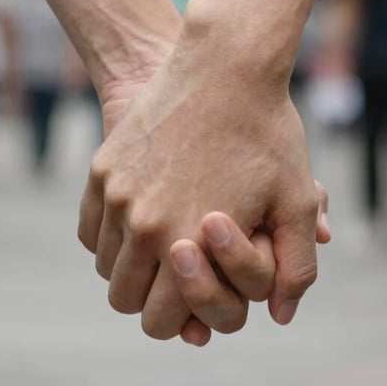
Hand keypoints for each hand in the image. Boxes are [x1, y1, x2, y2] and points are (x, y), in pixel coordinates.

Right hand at [96, 58, 284, 345]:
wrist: (225, 65)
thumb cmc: (266, 133)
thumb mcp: (297, 200)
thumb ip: (296, 268)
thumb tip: (280, 315)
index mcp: (188, 242)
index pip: (161, 321)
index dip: (181, 320)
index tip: (196, 300)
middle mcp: (142, 224)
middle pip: (124, 299)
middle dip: (152, 298)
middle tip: (179, 276)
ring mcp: (116, 193)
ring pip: (105, 264)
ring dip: (130, 265)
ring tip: (164, 244)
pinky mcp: (102, 167)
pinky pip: (89, 227)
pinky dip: (108, 235)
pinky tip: (140, 218)